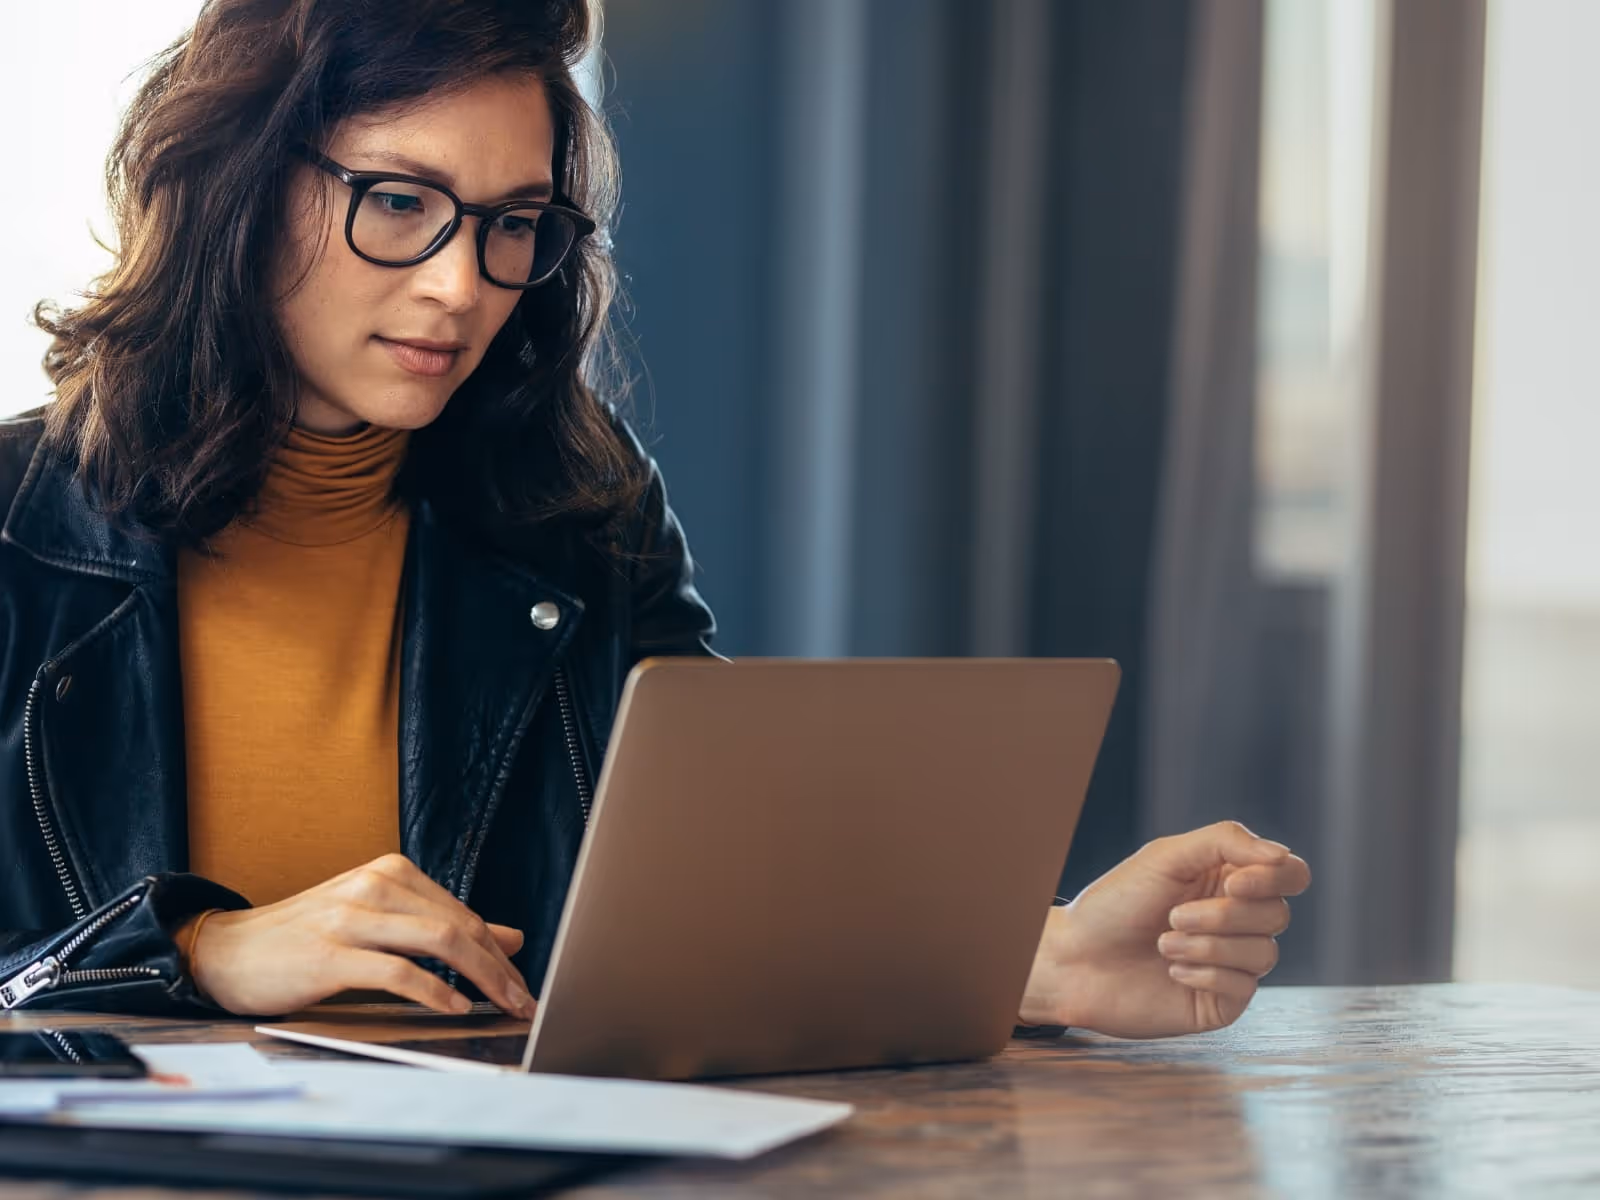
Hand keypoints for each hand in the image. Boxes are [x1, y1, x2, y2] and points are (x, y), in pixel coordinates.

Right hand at [184, 854, 535, 1018]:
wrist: (225, 950)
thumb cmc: (306, 939)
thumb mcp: (379, 921)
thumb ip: (439, 926)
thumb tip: (510, 937)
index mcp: (391, 873)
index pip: (464, 913)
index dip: (499, 952)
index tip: (522, 983)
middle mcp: (376, 885)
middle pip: (460, 926)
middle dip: (500, 968)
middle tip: (524, 1001)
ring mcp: (352, 917)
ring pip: (439, 942)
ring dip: (481, 978)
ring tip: (501, 1006)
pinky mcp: (331, 954)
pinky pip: (398, 972)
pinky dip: (434, 991)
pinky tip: (453, 1007)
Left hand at [1018, 821, 1310, 1038]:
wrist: (1076, 960)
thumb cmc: (1115, 904)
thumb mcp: (1167, 856)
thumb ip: (1226, 842)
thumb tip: (1282, 856)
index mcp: (1229, 879)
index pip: (1290, 874)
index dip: (1274, 879)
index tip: (1233, 884)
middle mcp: (1238, 920)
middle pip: (1278, 914)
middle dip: (1224, 915)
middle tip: (1172, 915)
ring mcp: (1233, 962)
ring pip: (1265, 952)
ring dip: (1208, 946)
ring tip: (1163, 942)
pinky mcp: (1222, 1001)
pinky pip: (1244, 987)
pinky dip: (1205, 974)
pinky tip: (1172, 970)